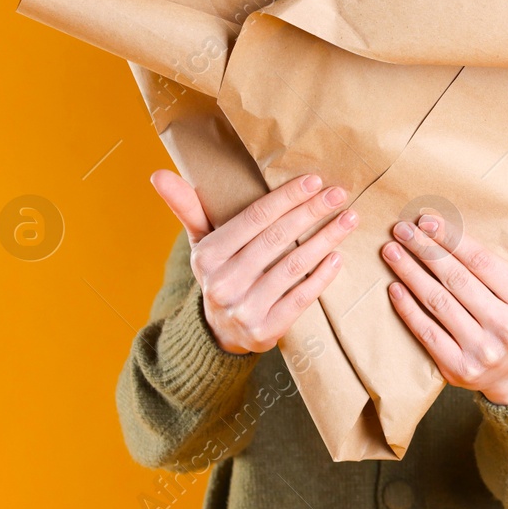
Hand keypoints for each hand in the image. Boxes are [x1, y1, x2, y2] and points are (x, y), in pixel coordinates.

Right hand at [151, 170, 356, 354]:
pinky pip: (301, 298)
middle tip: (340, 194)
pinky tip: (339, 257)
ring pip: (293, 266)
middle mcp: (224, 282)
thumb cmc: (219, 273)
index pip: (255, 218)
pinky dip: (322, 276)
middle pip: (278, 238)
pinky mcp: (266, 331)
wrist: (219, 334)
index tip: (315, 181)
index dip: (287, 198)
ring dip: (326, 239)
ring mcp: (245, 309)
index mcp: (209, 256)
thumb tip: (157, 174)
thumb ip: (187, 208)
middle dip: (312, 212)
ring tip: (349, 219)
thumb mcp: (200, 243)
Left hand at [382, 212, 507, 404]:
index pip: (482, 261)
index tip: (427, 220)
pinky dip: (408, 308)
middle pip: (457, 279)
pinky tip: (394, 287)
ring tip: (392, 252)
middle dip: (426, 250)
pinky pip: (427, 332)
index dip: (452, 239)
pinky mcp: (458, 369)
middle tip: (402, 230)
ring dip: (410, 274)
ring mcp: (482, 350)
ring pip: (438, 303)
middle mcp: (507, 327)